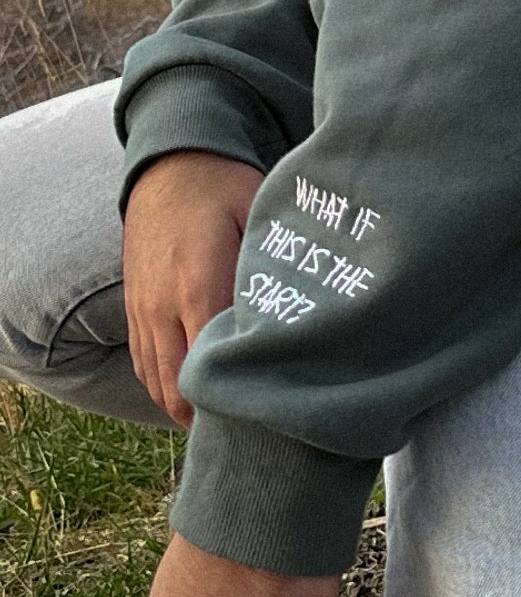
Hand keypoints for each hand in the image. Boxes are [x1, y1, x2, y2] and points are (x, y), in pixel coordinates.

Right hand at [123, 150, 264, 426]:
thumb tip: (310, 308)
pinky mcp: (134, 312)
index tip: (275, 411)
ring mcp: (144, 313)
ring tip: (233, 423)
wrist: (169, 167)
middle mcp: (164, 307)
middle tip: (260, 428)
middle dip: (217, 414)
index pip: (213, 364)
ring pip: (159, 384)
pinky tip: (200, 400)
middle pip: (183, 387)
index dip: (241, 395)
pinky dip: (168, 389)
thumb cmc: (225, 189)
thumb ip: (275, 263)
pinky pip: (144, 368)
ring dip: (191, 407)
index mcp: (200, 285)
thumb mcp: (260, 214)